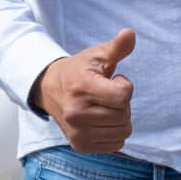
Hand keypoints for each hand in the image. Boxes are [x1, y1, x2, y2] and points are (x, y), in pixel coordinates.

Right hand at [33, 29, 135, 152]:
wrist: (50, 89)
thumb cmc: (79, 70)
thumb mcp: (97, 55)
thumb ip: (117, 47)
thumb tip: (130, 33)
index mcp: (82, 87)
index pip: (123, 95)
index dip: (124, 85)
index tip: (113, 79)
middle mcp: (76, 113)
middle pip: (124, 115)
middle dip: (122, 103)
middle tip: (106, 94)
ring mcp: (77, 132)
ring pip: (123, 132)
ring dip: (119, 119)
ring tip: (103, 106)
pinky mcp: (79, 145)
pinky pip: (116, 144)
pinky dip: (114, 133)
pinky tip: (101, 120)